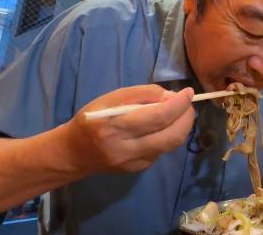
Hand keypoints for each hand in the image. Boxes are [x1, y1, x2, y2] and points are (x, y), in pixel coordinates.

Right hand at [61, 84, 194, 173]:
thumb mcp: (110, 99)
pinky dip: (166, 135)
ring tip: (177, 112)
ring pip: (169, 145)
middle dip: (186, 118)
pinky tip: (158, 128)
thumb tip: (170, 96)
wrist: (74, 153)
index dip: (178, 105)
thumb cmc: (92, 119)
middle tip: (188, 104)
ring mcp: (132, 163)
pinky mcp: (138, 169)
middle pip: (170, 136)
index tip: (188, 93)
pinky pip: (161, 150)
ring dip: (180, 126)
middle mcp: (124, 148)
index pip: (156, 117)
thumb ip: (141, 94)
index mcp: (113, 126)